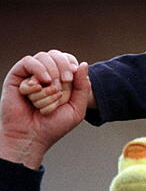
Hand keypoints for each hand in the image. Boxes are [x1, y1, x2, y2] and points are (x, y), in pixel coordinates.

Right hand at [0, 54, 89, 168]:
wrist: (33, 136)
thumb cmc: (54, 125)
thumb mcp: (77, 108)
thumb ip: (83, 86)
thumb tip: (84, 64)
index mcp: (60, 80)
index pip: (67, 58)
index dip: (71, 63)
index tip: (72, 78)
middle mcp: (45, 75)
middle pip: (56, 55)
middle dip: (63, 67)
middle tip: (64, 82)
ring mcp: (31, 75)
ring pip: (43, 58)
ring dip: (51, 74)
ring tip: (51, 90)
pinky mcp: (17, 77)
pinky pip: (28, 62)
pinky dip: (37, 71)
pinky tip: (40, 84)